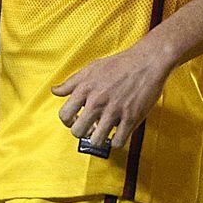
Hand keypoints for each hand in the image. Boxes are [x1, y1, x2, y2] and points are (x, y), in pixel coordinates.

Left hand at [52, 42, 174, 149]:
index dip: (68, 121)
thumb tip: (55, 91)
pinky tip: (118, 133)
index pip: (64, 115)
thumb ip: (71, 82)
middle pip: (77, 131)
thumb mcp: (91, 68)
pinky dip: (116, 141)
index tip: (76, 120)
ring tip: (104, 132)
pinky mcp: (131, 117)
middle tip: (91, 127)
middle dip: (83, 132)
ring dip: (99, 139)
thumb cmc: (120, 64)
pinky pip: (117, 141)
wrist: (147, 61)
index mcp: (86, 88)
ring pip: (96, 140)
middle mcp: (98, 100)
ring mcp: (114, 110)